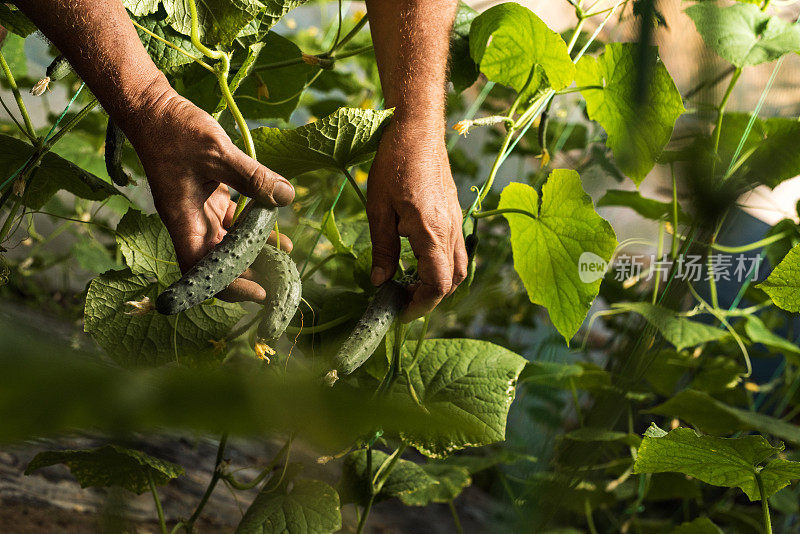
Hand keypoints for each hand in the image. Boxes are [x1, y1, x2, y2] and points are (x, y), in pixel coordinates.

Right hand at [124, 84, 294, 302]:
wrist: (154, 109)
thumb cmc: (175, 131)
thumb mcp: (218, 152)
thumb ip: (253, 177)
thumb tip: (286, 197)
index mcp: (183, 221)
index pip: (202, 270)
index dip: (228, 287)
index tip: (259, 292)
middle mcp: (191, 224)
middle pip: (219, 264)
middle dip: (250, 274)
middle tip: (282, 278)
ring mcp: (201, 213)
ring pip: (230, 244)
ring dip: (256, 251)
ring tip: (285, 256)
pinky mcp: (211, 200)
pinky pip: (235, 223)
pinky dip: (254, 228)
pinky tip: (276, 230)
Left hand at [366, 119, 467, 320]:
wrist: (417, 129)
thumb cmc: (393, 163)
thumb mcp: (378, 209)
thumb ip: (382, 249)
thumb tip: (380, 282)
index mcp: (431, 231)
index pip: (438, 284)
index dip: (420, 305)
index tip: (398, 312)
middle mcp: (451, 230)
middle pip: (453, 281)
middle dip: (429, 299)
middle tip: (401, 303)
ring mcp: (457, 221)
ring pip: (459, 266)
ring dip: (438, 283)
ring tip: (410, 285)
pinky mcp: (455, 214)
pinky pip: (456, 250)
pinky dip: (441, 265)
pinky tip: (419, 261)